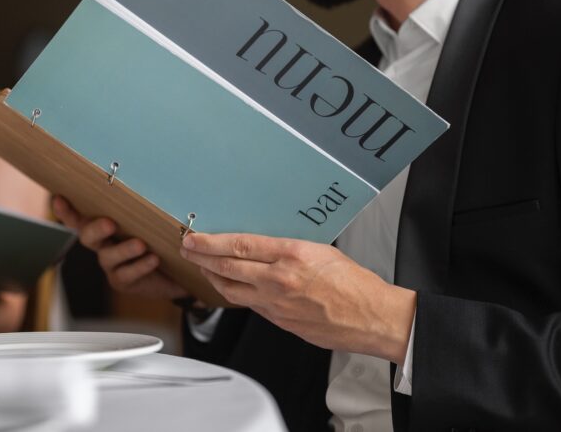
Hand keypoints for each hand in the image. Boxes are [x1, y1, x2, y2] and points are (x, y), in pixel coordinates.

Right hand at [52, 196, 187, 300]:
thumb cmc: (161, 238)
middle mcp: (102, 243)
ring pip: (107, 256)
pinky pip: (126, 274)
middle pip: (87, 236)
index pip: (80, 216)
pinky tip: (153, 259)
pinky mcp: (122, 281)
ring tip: (142, 245)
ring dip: (124, 249)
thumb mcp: (156, 221)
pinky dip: (140, 266)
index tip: (59, 198)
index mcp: (105, 224)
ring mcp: (111, 264)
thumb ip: (151, 210)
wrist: (175, 271)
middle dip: (95, 228)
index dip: (67, 210)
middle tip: (110, 223)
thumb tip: (159, 192)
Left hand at [180, 232, 415, 364]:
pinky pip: (249, 305)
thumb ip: (288, 249)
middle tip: (188, 249)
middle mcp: (278, 280)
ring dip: (212, 277)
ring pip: (232, 290)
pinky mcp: (279, 322)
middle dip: (201, 258)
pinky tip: (231, 286)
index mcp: (291, 255)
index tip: (195, 237)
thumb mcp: (320, 250)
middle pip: (227, 267)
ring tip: (202, 267)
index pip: (239, 245)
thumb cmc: (354, 283)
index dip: (210, 242)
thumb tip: (264, 247)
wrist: (372, 317)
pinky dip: (235, 293)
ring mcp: (276, 304)